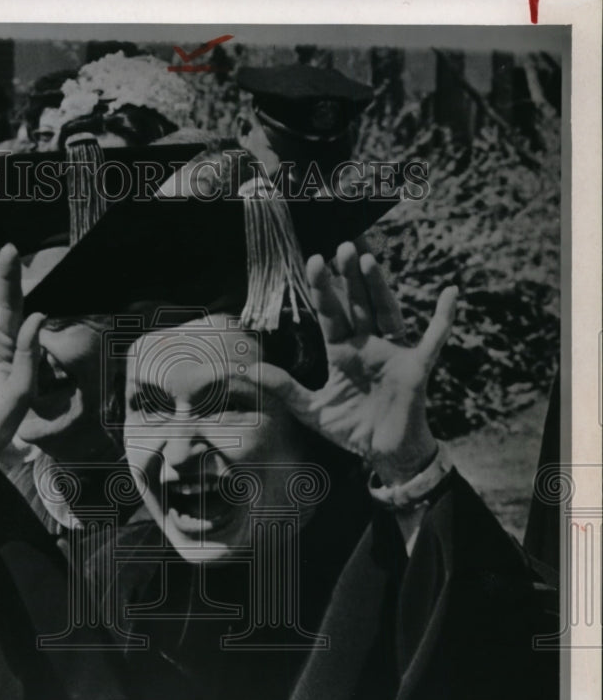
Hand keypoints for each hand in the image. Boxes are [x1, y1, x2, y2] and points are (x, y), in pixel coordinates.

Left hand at [252, 242, 456, 485]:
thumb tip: (248, 371)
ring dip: (379, 286)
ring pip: (387, 311)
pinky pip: (434, 340)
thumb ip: (284, 387)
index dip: (324, 289)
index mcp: (344, 351)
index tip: (314, 260)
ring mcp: (393, 353)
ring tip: (368, 259)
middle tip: (341, 246)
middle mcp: (368, 345)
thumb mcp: (311, 409)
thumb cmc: (351, 429)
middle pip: (358, 304)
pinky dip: (444, 318)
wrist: (383, 453)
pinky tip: (452, 293)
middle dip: (349, 277)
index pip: (332, 314)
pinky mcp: (416, 367)